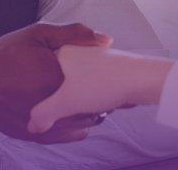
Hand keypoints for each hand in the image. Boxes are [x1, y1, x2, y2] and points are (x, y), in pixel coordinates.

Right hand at [0, 22, 109, 142]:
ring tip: (78, 95)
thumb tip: (107, 40)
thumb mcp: (37, 35)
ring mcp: (47, 124)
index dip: (102, 74)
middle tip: (91, 82)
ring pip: (85, 122)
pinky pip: (72, 133)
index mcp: (58, 78)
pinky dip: (74, 123)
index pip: (99, 81)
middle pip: (95, 104)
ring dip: (87, 110)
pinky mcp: (39, 135)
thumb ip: (74, 34)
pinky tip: (66, 109)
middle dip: (97, 94)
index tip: (100, 69)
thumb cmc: (5, 56)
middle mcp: (54, 104)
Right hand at [27, 45, 174, 133]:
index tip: (57, 109)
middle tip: (80, 108)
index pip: (44, 77)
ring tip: (95, 107)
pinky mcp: (109, 71)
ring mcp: (95, 61)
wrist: (144, 78)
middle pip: (63, 85)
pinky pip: (96, 90)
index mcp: (63, 52)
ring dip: (86, 103)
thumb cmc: (104, 82)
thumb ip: (43, 114)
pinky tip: (104, 106)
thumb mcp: (64, 102)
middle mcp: (78, 53)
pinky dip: (98, 100)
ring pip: (81, 89)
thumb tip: (33, 125)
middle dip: (69, 102)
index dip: (50, 99)